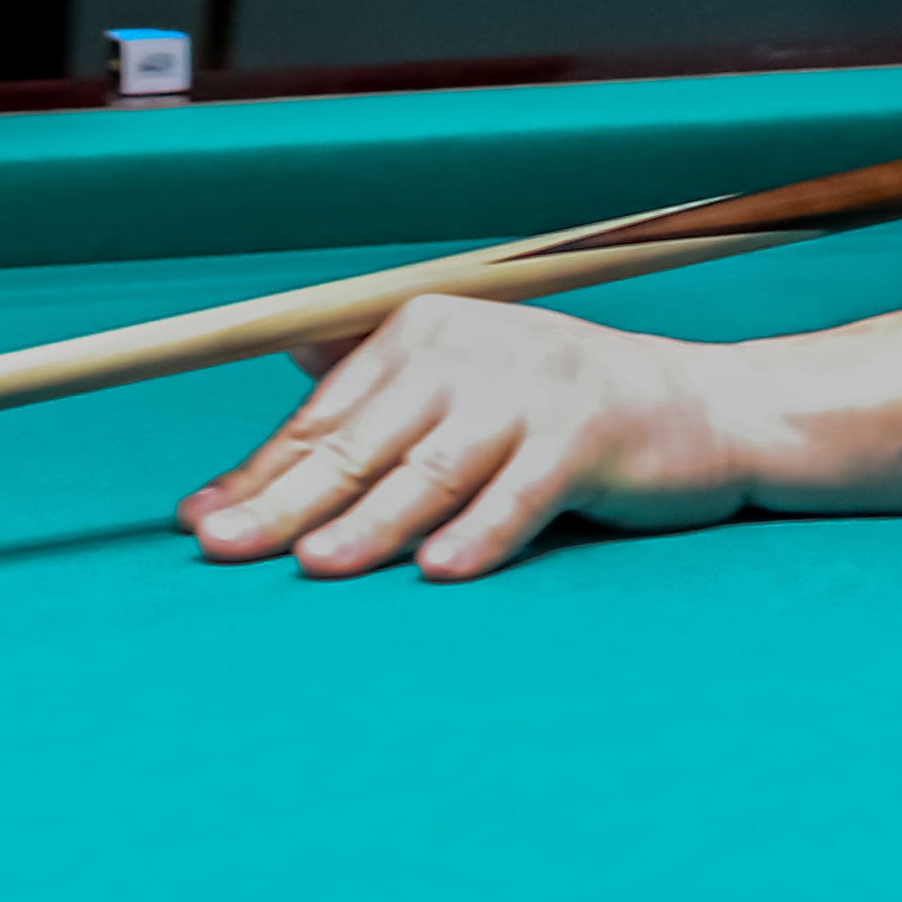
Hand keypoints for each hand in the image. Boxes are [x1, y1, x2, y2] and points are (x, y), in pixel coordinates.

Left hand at [179, 296, 776, 582]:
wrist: (700, 412)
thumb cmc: (561, 416)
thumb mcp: (464, 387)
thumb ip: (377, 391)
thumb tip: (277, 393)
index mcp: (426, 332)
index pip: (327, 415)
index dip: (259, 472)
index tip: (200, 520)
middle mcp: (471, 348)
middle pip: (362, 441)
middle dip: (283, 501)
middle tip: (222, 548)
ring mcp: (532, 390)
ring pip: (431, 471)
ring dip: (370, 524)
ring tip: (314, 568)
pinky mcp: (588, 435)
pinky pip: (521, 496)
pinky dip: (481, 534)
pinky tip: (440, 570)